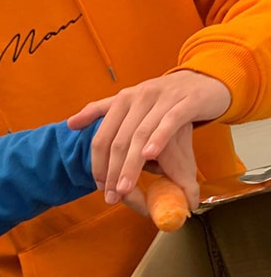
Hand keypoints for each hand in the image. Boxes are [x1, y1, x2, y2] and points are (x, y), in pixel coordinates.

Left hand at [68, 70, 230, 203]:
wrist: (206, 81)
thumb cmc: (165, 98)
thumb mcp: (131, 103)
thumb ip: (101, 111)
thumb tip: (70, 124)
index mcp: (124, 99)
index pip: (103, 136)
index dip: (98, 163)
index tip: (101, 185)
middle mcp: (140, 97)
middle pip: (119, 140)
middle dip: (113, 171)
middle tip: (112, 195)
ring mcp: (163, 98)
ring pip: (141, 134)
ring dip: (131, 164)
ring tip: (125, 188)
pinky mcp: (187, 101)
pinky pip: (169, 121)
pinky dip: (158, 138)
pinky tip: (149, 157)